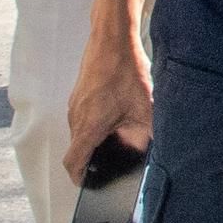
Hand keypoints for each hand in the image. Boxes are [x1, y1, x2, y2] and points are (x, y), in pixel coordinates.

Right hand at [64, 16, 151, 179]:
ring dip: (93, 140)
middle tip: (109, 164)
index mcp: (88, 126)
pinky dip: (93, 124)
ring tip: (116, 139)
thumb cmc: (125, 70)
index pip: (72, 162)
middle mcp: (76, 117)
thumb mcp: (145, 107)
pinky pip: (82, 117)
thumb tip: (150, 150)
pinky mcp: (79, 94)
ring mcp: (75, 104)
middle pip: (77, 149)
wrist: (112, 38)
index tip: (86, 184)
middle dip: (91, 160)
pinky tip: (114, 117)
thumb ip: (147, 133)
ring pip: (80, 132)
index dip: (77, 178)